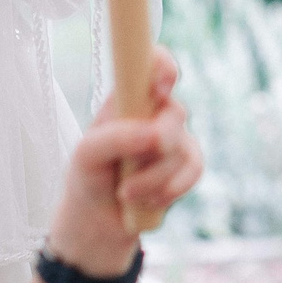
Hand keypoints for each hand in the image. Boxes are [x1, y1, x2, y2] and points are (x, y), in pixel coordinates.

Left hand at [50, 48, 201, 273]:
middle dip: (157, 143)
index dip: (164, 65)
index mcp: (129, 96)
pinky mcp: (188, 164)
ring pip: (181, 148)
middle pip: (175, 112)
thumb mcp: (87, 154)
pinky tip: (149, 200)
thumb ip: (115, 137)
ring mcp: (175, 137)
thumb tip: (152, 135)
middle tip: (131, 164)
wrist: (98, 220)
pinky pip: (194, 170)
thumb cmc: (89, 175)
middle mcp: (155, 111)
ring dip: (153, 178)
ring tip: (126, 192)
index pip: (154, 62)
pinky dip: (170, 189)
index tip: (161, 87)